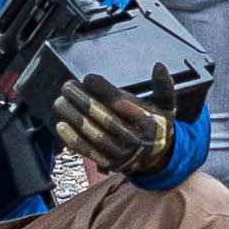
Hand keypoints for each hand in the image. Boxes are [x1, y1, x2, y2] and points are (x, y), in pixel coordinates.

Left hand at [46, 68, 169, 176]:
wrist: (158, 159)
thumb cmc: (157, 126)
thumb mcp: (168, 106)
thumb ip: (164, 86)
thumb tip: (159, 65)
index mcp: (150, 123)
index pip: (123, 104)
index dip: (103, 90)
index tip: (88, 78)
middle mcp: (136, 139)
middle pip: (106, 119)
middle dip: (83, 101)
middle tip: (68, 87)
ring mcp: (122, 153)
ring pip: (94, 135)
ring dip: (74, 118)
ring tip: (60, 102)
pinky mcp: (110, 163)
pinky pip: (88, 151)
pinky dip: (73, 139)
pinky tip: (61, 126)